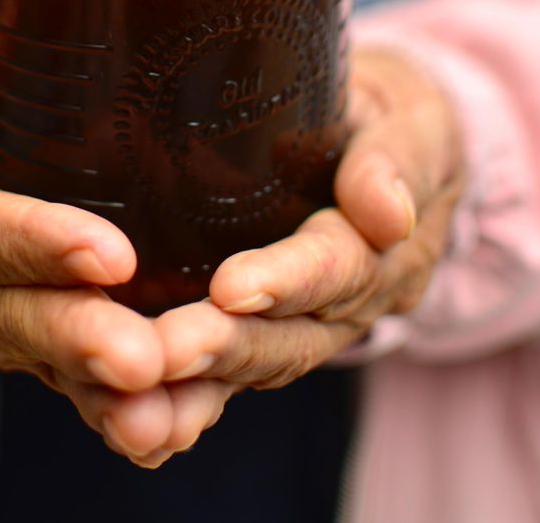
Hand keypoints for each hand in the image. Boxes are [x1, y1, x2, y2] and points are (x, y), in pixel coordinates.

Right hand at [0, 34, 187, 462]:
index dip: (30, 245)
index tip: (106, 252)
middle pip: (15, 318)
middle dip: (78, 340)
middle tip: (142, 359)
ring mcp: (4, 325)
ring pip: (60, 362)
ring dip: (118, 393)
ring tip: (175, 411)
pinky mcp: (56, 333)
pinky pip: (90, 376)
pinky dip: (143, 399)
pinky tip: (192, 417)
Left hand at [148, 46, 464, 460]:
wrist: (382, 145)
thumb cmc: (389, 113)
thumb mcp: (413, 119)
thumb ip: (399, 159)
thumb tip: (390, 216)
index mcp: (389, 249)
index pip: (340, 268)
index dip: (287, 281)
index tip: (232, 289)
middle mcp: (351, 306)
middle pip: (289, 337)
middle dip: (225, 348)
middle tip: (162, 352)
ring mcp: (304, 328)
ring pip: (252, 365)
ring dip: (195, 385)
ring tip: (135, 402)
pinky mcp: (259, 335)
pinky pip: (224, 378)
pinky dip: (182, 404)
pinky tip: (127, 426)